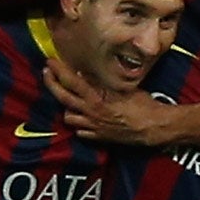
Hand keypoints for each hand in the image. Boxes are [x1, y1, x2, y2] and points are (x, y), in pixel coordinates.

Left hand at [42, 59, 172, 145]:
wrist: (153, 127)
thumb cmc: (143, 105)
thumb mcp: (124, 88)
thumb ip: (105, 83)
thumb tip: (88, 74)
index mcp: (97, 98)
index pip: (72, 82)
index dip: (59, 71)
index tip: (50, 62)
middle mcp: (91, 113)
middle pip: (63, 98)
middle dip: (52, 85)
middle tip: (46, 74)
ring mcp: (93, 127)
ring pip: (68, 118)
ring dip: (67, 108)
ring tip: (69, 100)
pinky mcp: (99, 138)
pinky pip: (81, 132)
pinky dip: (80, 125)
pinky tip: (84, 120)